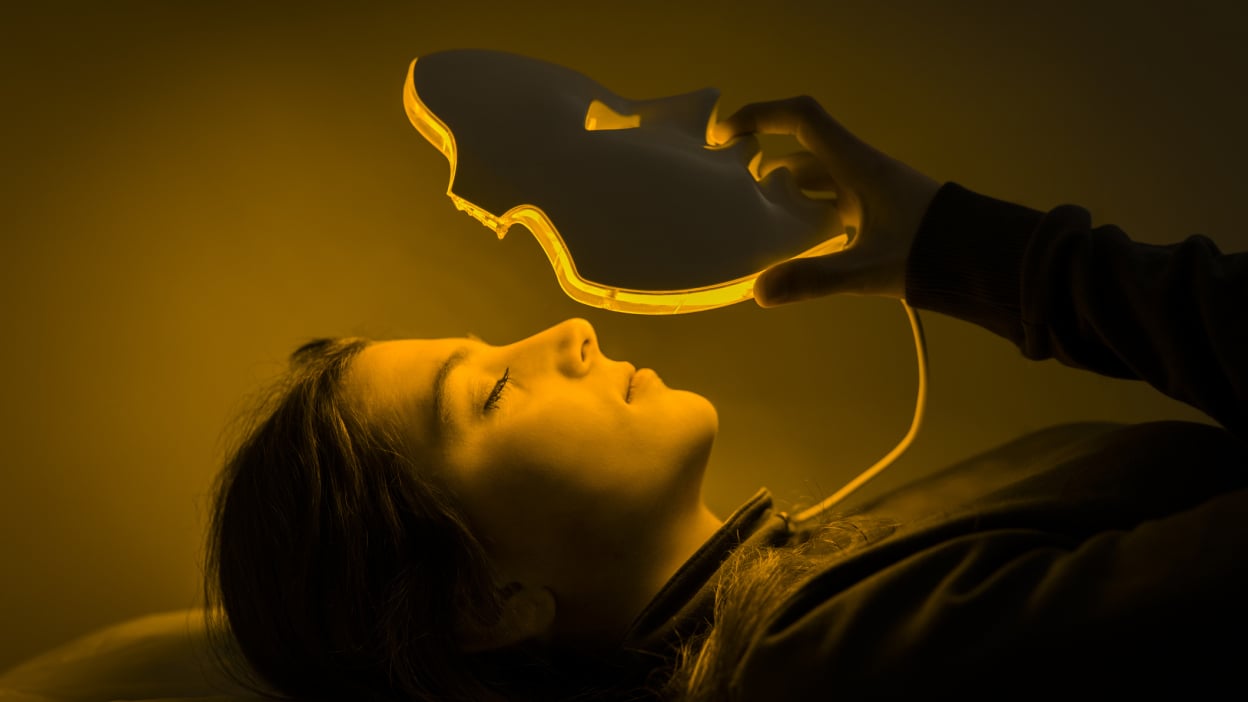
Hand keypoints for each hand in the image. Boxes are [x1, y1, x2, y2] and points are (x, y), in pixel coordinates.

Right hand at [710, 96, 940, 303]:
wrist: (981, 259)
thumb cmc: (930, 251)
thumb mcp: (868, 268)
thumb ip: (814, 279)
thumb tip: (760, 292)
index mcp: (857, 164)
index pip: (802, 119)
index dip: (760, 115)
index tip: (726, 135)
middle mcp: (860, 170)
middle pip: (802, 153)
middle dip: (764, 165)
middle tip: (733, 189)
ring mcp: (870, 190)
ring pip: (816, 180)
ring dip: (786, 193)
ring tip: (756, 220)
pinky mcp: (877, 212)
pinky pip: (831, 202)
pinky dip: (807, 214)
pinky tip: (794, 244)